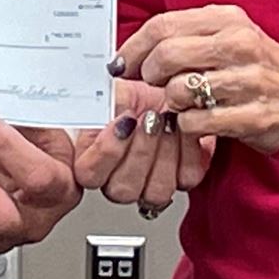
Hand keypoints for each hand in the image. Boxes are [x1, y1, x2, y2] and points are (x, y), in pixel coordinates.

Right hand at [73, 80, 215, 215]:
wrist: (164, 87)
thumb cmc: (133, 91)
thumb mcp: (105, 92)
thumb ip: (92, 107)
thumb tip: (91, 113)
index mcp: (92, 163)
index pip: (90, 174)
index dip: (107, 150)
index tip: (123, 120)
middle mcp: (120, 182)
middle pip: (124, 189)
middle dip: (140, 150)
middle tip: (150, 117)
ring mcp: (151, 186)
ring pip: (156, 191)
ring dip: (164, 153)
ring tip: (167, 120)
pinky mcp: (183, 178)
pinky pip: (186, 177)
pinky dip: (188, 149)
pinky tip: (182, 128)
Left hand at [114, 5, 278, 152]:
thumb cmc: (253, 67)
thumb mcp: (225, 36)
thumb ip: (182, 36)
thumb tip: (129, 52)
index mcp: (228, 19)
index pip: (163, 25)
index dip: (133, 47)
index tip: (120, 64)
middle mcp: (240, 45)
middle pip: (167, 55)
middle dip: (149, 74)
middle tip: (154, 85)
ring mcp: (250, 81)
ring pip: (179, 91)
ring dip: (171, 103)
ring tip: (184, 102)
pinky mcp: (255, 116)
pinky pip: (196, 123)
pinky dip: (187, 125)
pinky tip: (198, 121)